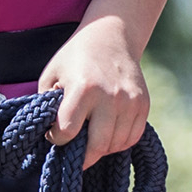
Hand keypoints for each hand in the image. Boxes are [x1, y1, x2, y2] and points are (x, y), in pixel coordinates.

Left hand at [40, 20, 149, 168]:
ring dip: (100, 150)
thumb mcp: (52, 74)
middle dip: (81, 156)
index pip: (68, 132)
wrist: (111, 35)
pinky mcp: (143, 104)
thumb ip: (48, 105)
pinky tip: (106, 134)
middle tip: (72, 153)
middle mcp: (110, 96)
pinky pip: (131, 138)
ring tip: (89, 140)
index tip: (53, 134)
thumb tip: (50, 134)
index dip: (56, 138)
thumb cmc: (75, 57)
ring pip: (115, 145)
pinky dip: (118, 143)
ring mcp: (130, 101)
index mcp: (83, 88)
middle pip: (96, 146)